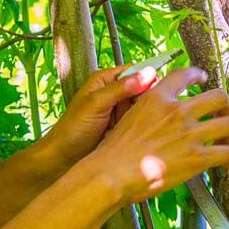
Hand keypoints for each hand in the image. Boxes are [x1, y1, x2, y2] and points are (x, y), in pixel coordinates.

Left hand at [38, 64, 159, 173]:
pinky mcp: (124, 127)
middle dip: (152, 97)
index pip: (135, 70)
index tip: (164, 87)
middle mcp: (114, 93)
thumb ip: (121, 88)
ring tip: (159, 121)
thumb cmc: (73, 128)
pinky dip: (147, 125)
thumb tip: (148, 73)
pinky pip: (141, 122)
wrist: (64, 158)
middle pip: (143, 88)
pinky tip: (153, 131)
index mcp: (105, 80)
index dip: (150, 77)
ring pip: (145, 106)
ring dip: (151, 112)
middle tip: (162, 108)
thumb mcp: (96, 103)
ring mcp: (120, 111)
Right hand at [88, 67, 228, 204]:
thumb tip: (157, 113)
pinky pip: (226, 154)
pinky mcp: (196, 158)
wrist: (113, 172)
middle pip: (218, 98)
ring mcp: (188, 134)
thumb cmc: (114, 151)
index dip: (198, 75)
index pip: (185, 75)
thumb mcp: (128, 116)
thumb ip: (148, 109)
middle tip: (222, 115)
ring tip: (226, 142)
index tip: (203, 78)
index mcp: (157, 98)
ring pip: (228, 125)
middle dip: (225, 107)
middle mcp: (176, 112)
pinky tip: (226, 165)